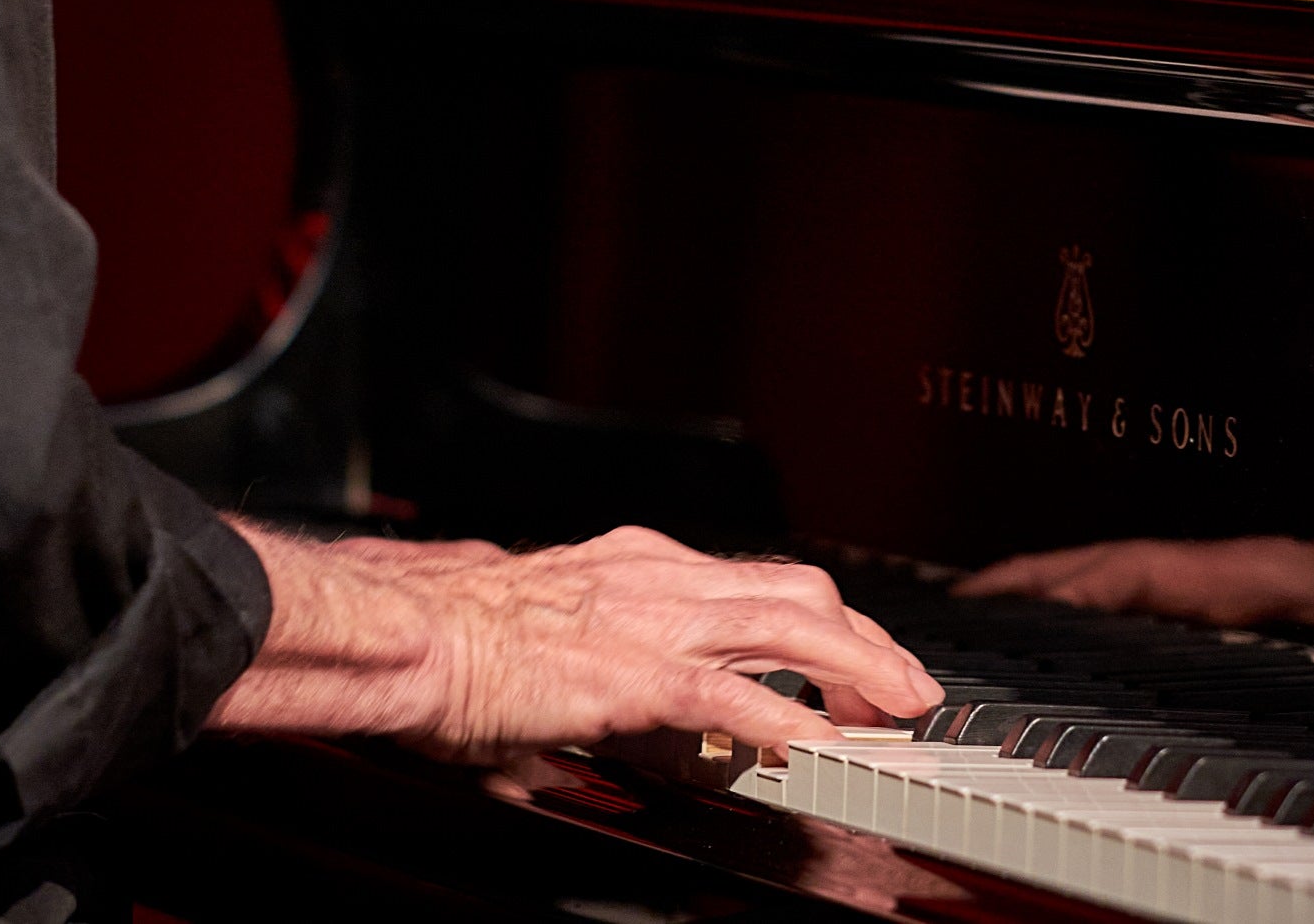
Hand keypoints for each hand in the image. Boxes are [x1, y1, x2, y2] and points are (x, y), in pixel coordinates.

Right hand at [210, 522, 942, 762]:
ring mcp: (649, 618)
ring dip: (856, 668)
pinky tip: (815, 745)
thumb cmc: (456, 634)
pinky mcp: (627, 671)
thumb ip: (613, 670)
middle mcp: (657, 577)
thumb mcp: (556, 637)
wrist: (405, 627)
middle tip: (908, 686)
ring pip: (788, 626)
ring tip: (896, 709)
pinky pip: (728, 692)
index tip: (861, 655)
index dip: (826, 620)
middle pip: (799, 592)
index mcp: (638, 567)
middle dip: (867, 639)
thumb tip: (646, 718)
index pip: (760, 583)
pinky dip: (782, 717)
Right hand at [955, 535, 1313, 640]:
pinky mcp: (1274, 600)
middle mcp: (1259, 569)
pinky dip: (1118, 599)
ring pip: (1145, 576)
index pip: (1148, 568)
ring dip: (1074, 584)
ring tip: (1006, 605)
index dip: (1072, 579)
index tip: (1003, 594)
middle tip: (970, 598)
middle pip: (1126, 564)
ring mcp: (1262, 581)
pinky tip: (1097, 625)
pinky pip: (1173, 593)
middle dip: (1045, 575)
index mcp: (1275, 568)